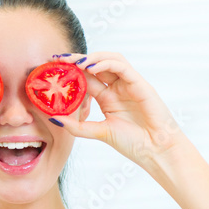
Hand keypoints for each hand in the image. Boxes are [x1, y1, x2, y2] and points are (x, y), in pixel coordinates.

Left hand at [47, 52, 184, 165]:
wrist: (156, 150)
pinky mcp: (139, 83)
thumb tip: (53, 119)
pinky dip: (105, 63)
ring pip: (109, 59)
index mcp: (107, 98)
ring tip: (75, 62)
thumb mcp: (99, 132)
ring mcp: (128, 84)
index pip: (87, 78)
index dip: (71, 71)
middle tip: (58, 59)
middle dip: (77, 60)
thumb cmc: (132, 143)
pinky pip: (121, 66)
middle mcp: (117, 88)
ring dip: (91, 57)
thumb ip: (77, 126)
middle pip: (96, 65)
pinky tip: (91, 67)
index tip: (52, 68)